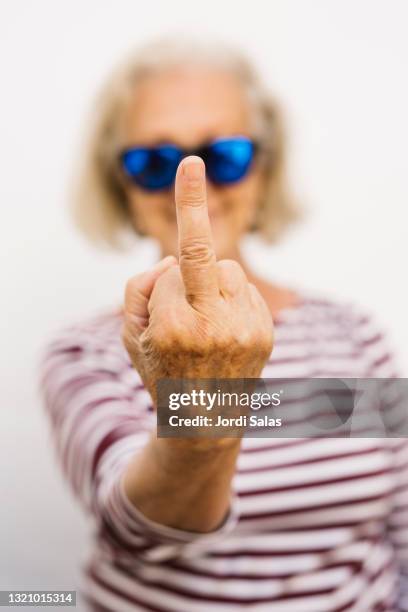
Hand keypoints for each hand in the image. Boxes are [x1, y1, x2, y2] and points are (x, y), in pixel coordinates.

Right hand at [122, 156, 273, 405]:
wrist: (206, 421)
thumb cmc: (161, 373)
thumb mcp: (130, 337)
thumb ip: (140, 288)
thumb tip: (174, 258)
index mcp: (172, 329)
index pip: (170, 268)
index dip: (185, 212)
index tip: (192, 164)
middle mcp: (212, 326)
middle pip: (201, 258)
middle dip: (191, 229)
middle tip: (189, 183)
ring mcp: (244, 329)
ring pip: (226, 270)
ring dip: (210, 282)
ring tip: (205, 318)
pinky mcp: (265, 330)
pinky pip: (244, 288)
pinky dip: (230, 297)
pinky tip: (224, 327)